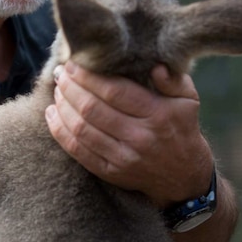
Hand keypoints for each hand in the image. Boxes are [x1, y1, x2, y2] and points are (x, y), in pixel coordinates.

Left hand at [45, 61, 213, 208]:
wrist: (184, 178)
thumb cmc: (182, 129)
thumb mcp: (189, 100)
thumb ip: (173, 79)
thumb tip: (154, 66)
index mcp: (158, 115)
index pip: (115, 91)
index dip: (89, 76)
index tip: (74, 63)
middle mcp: (140, 138)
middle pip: (92, 109)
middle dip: (70, 87)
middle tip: (60, 73)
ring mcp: (123, 157)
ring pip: (81, 129)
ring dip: (62, 106)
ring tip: (58, 89)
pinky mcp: (110, 172)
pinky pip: (77, 150)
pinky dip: (59, 130)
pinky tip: (52, 113)